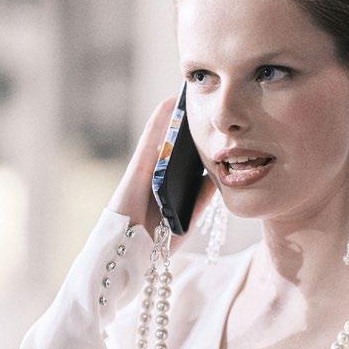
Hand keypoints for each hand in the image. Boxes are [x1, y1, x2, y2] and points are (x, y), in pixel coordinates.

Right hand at [107, 94, 217, 252]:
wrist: (132, 255)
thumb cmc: (157, 240)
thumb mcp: (188, 216)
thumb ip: (200, 196)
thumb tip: (217, 175)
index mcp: (170, 186)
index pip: (186, 157)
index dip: (198, 139)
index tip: (212, 120)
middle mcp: (157, 174)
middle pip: (177, 144)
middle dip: (188, 123)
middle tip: (202, 100)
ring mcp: (146, 170)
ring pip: (164, 138)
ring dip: (175, 115)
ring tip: (187, 94)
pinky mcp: (136, 168)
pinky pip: (150, 141)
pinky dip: (159, 122)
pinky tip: (169, 105)